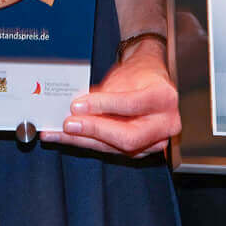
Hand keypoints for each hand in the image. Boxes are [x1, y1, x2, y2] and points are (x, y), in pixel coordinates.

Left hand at [44, 38, 176, 157]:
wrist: (150, 80)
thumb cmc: (139, 76)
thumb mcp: (124, 77)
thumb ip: (105, 95)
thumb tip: (79, 108)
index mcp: (164, 98)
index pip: (132, 105)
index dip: (104, 106)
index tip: (78, 105)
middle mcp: (166, 123)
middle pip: (128, 136)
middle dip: (94, 131)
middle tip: (68, 124)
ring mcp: (156, 141)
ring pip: (116, 147)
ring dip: (84, 140)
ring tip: (59, 133)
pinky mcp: (141, 150)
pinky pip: (112, 149)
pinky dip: (89, 142)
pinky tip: (71, 137)